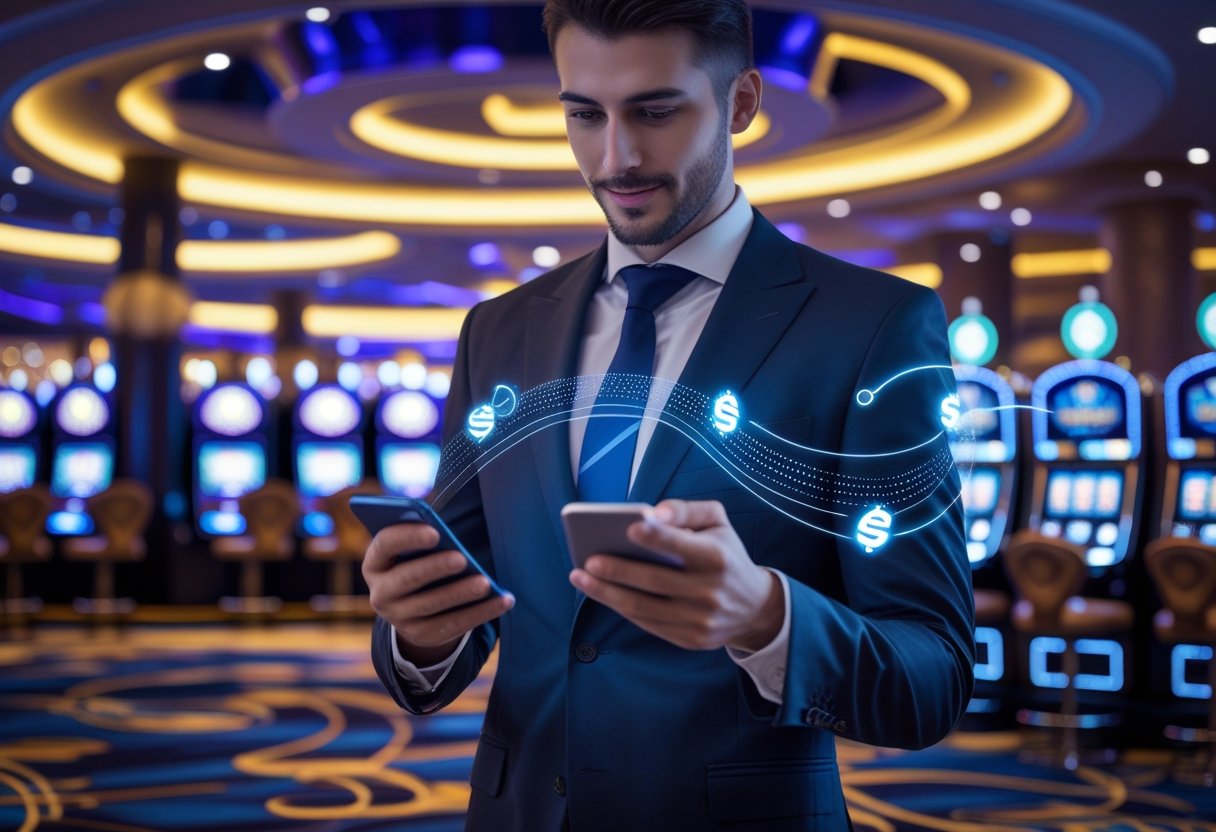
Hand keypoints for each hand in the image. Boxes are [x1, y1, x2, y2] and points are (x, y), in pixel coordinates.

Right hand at [363, 522, 513, 666]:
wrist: (413, 605)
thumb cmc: (419, 561)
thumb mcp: (414, 549)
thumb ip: (424, 535)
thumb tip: (449, 527)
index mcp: (375, 562)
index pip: (385, 545)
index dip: (407, 537)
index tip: (435, 532)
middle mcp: (380, 593)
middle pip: (406, 578)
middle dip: (435, 568)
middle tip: (462, 559)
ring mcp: (399, 618)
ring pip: (431, 605)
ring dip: (460, 593)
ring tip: (486, 583)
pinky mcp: (422, 635)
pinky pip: (453, 624)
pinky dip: (481, 612)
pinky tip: (503, 600)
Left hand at [569, 499, 782, 651]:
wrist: (754, 607)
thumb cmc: (726, 555)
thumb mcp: (718, 523)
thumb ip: (687, 510)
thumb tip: (654, 512)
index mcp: (718, 558)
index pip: (684, 547)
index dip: (657, 538)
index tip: (629, 527)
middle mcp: (709, 592)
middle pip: (655, 581)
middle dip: (618, 570)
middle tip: (588, 559)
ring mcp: (699, 620)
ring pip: (644, 607)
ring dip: (607, 593)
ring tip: (580, 576)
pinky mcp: (689, 640)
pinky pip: (648, 623)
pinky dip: (621, 608)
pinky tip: (600, 593)